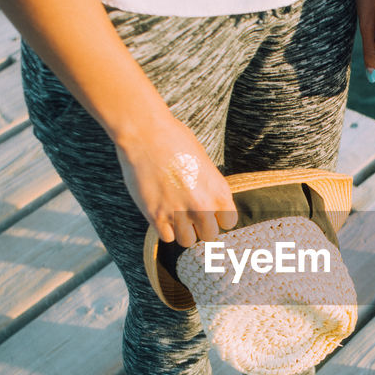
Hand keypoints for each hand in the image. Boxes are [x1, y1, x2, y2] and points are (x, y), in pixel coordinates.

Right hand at [114, 115, 236, 246]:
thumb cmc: (175, 140)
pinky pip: (167, 238)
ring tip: (174, 214)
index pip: (229, 221)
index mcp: (219, 191)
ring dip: (182, 231)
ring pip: (187, 241)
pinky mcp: (156, 216)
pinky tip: (160, 214)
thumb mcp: (203, 162)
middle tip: (189, 214)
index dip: (217, 218)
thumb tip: (209, 203)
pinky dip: (164, 229)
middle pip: (210, 236)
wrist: (146, 134)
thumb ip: (209, 187)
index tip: (208, 211)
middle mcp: (203, 205)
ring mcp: (179, 213)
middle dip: (200, 227)